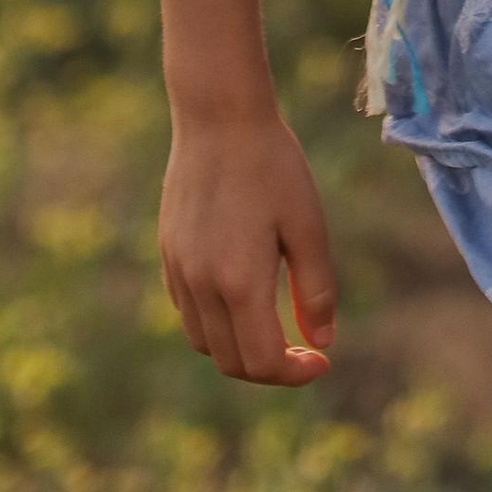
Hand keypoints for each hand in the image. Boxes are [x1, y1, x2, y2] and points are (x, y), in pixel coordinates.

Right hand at [159, 109, 336, 383]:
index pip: (262, 362)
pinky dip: (217, 324)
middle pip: (231, 362)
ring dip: (240, 349)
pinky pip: (190, 312)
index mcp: (239, 283)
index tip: (322, 363)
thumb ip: (316, 290)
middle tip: (303, 350)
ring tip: (275, 327)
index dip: (293, 374)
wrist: (219, 117)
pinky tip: (244, 297)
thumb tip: (322, 344)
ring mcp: (179, 272)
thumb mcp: (308, 224)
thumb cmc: (273, 165)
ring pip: (206, 342)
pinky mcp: (169, 254)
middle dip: (269, 368)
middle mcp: (201, 287)